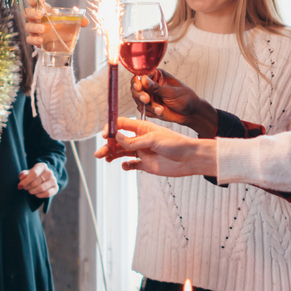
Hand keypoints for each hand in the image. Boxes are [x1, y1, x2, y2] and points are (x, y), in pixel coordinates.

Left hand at [18, 162, 58, 197]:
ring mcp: (54, 180)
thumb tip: (22, 177)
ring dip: (32, 191)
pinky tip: (36, 194)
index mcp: (42, 166)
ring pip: (41, 189)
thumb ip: (24, 174)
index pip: (34, 174)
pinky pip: (47, 194)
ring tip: (30, 190)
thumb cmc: (34, 175)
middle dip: (27, 187)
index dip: (25, 181)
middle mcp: (49, 172)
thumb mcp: (28, 172)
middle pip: (35, 183)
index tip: (19, 186)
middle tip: (25, 187)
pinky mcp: (56, 187)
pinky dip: (39, 195)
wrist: (44, 177)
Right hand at [23, 0, 88, 48]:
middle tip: (40, 15)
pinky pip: (29, 39)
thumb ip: (77, 20)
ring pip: (27, 26)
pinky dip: (33, 39)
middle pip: (27, 12)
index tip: (41, 0)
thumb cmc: (61, 26)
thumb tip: (85, 21)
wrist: (59, 42)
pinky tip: (40, 40)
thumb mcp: (68, 22)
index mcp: (42, 10)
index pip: (33, 1)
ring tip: (43, 29)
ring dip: (34, 27)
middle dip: (32, 12)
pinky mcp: (34, 39)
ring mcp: (33, 29)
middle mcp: (35, 19)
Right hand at [94, 117, 218, 175]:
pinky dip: (126, 165)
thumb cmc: (176, 144)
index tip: (105, 135)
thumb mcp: (153, 140)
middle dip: (108, 145)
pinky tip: (125, 166)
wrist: (190, 159)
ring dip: (113, 155)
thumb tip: (116, 137)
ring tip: (105, 159)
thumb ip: (134, 141)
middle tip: (100, 152)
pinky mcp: (146, 164)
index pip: (122, 124)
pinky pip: (131, 164)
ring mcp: (142, 152)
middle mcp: (141, 139)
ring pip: (122, 152)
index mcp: (142, 128)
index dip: (111, 128)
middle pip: (119, 140)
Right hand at [130, 69, 218, 136]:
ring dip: (148, 106)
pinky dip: (151, 112)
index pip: (140, 75)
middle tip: (147, 100)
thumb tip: (143, 79)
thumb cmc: (185, 98)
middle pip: (135, 88)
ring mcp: (149, 96)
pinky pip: (143, 110)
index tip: (139, 87)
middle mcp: (151, 85)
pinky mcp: (149, 106)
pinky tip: (161, 112)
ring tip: (160, 109)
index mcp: (157, 75)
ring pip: (138, 100)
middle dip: (139, 95)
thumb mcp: (172, 92)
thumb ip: (156, 88)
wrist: (190, 113)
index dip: (137, 82)